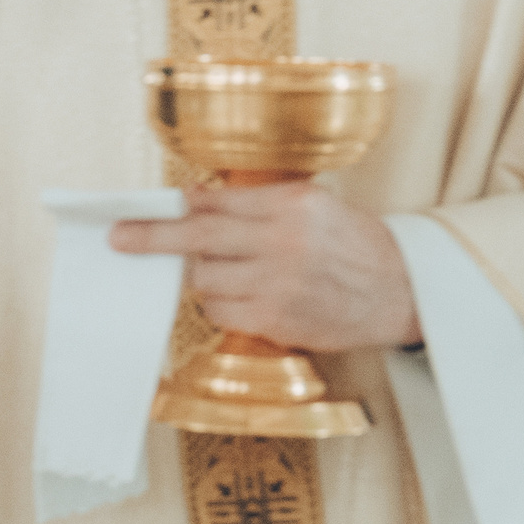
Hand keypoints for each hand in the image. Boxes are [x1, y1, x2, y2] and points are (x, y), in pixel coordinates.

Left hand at [110, 182, 419, 350]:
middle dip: (151, 238)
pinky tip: (237, 295)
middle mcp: (283, 241)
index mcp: (291, 205)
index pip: (213, 202)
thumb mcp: (313, 206)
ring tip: (215, 271)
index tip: (144, 209)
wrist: (403, 291)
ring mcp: (278, 283)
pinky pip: (220, 312)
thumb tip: (193, 203)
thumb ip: (256, 204)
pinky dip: (217, 304)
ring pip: (203, 279)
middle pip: (196, 238)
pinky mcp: (276, 320)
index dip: (173, 208)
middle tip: (119, 238)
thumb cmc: (352, 245)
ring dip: (196, 276)